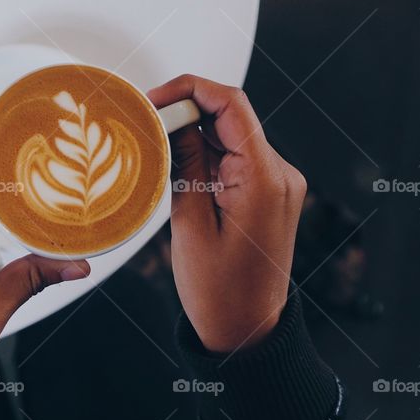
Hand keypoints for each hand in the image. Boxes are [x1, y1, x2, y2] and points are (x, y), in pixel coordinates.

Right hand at [147, 75, 305, 352]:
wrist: (247, 330)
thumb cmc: (220, 291)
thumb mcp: (190, 225)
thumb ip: (185, 164)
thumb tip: (170, 121)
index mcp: (265, 179)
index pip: (230, 104)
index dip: (188, 89)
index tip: (152, 100)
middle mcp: (279, 174)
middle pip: (229, 116)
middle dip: (182, 114)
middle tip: (140, 127)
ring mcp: (275, 183)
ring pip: (227, 136)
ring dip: (190, 136)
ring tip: (151, 152)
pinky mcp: (265, 193)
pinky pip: (232, 158)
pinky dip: (202, 155)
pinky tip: (173, 168)